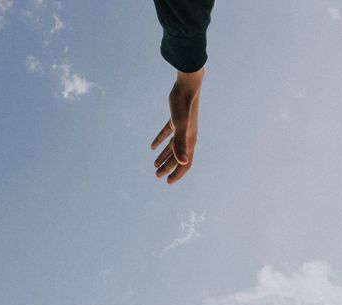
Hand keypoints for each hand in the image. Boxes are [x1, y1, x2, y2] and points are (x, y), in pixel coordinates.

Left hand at [151, 68, 204, 184]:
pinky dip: (160, 141)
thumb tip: (183, 162)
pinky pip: (168, 134)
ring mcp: (182, 128)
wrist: (187, 85)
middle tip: (156, 175)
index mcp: (190, 142)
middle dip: (167, 168)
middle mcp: (188, 137)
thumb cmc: (184, 105)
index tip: (167, 182)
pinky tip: (152, 147)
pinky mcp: (176, 120)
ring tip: (154, 165)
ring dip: (163, 156)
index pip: (185, 164)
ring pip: (172, 147)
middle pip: (177, 157)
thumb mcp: (180, 126)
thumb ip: (180, 145)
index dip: (177, 174)